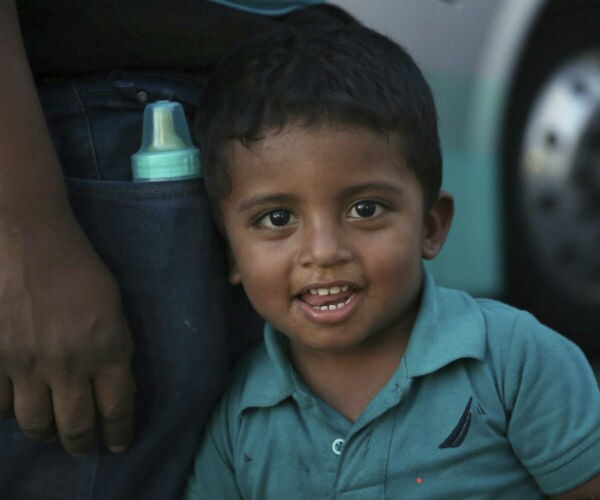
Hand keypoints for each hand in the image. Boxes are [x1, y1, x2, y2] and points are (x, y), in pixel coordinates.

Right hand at [0, 210, 134, 454]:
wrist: (27, 239)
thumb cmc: (79, 267)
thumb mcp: (114, 307)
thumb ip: (116, 349)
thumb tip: (117, 386)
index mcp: (107, 349)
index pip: (117, 409)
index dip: (118, 433)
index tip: (118, 444)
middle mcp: (68, 364)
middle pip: (74, 428)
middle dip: (82, 444)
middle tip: (84, 445)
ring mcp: (26, 364)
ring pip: (35, 424)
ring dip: (47, 431)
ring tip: (52, 428)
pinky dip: (10, 410)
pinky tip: (19, 402)